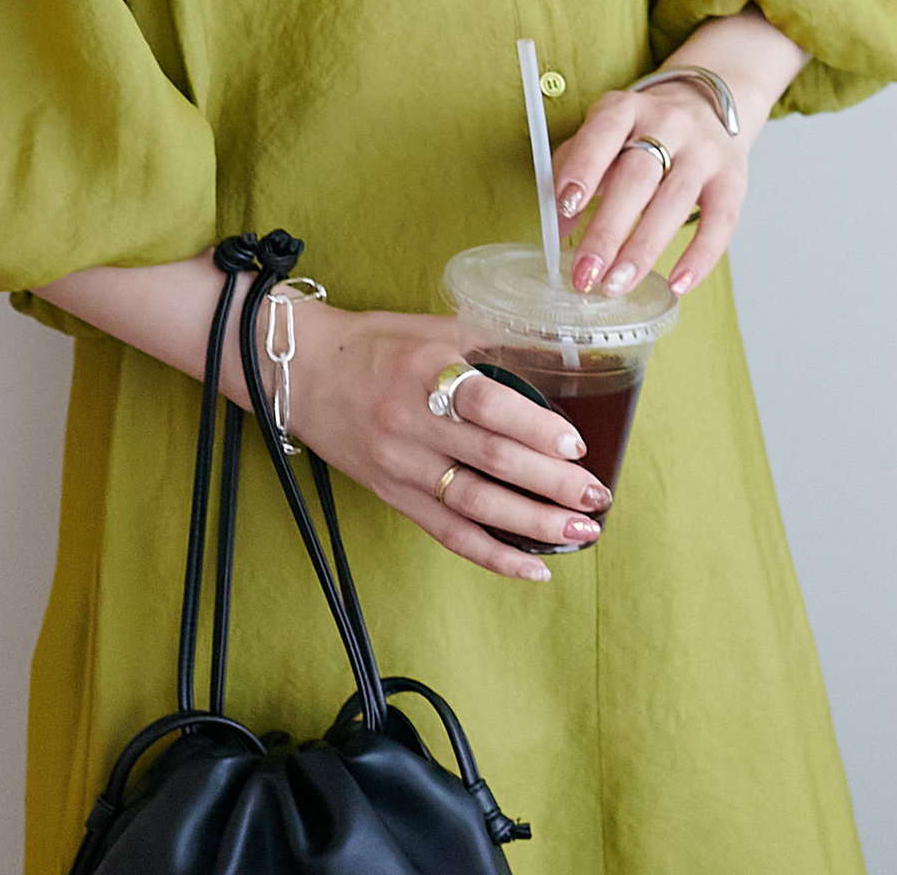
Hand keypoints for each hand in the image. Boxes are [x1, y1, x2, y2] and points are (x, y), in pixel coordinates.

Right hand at [285, 302, 611, 582]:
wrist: (300, 374)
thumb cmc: (371, 345)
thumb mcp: (428, 330)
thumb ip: (486, 343)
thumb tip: (552, 358)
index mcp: (424, 371)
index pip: (486, 404)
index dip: (534, 427)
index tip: (574, 444)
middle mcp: (411, 421)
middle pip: (490, 460)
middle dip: (551, 483)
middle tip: (596, 495)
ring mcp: (400, 465)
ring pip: (474, 503)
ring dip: (532, 523)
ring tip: (579, 532)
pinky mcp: (392, 496)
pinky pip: (447, 532)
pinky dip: (492, 554)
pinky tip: (533, 566)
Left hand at [550, 82, 746, 297]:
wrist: (705, 105)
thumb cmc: (641, 132)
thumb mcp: (603, 135)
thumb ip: (573, 170)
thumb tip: (558, 225)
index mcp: (626, 109)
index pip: (604, 133)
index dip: (584, 167)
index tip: (566, 205)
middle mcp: (668, 124)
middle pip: (637, 178)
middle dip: (608, 230)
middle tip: (586, 272)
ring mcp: (704, 151)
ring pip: (675, 202)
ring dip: (643, 250)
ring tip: (617, 284)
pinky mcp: (732, 179)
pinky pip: (721, 222)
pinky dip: (699, 257)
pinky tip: (677, 284)